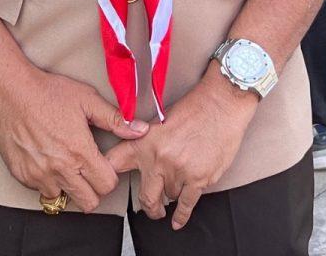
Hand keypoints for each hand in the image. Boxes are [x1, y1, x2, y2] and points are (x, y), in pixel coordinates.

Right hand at [0, 68, 145, 211]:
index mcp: (80, 151)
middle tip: (88, 171)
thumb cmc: (47, 92)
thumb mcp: (86, 99)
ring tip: (65, 164)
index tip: (103, 165)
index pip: (107, 185)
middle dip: (93, 189)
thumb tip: (141, 130)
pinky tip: (47, 160)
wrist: (9, 91)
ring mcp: (39, 175)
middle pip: (89, 202)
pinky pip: (41, 191)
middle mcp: (60, 169)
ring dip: (68, 186)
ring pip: (63, 198)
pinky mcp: (22, 176)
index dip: (109, 176)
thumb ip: (115, 119)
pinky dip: (47, 181)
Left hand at [105, 68, 257, 229]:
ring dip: (172, 195)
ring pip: (169, 197)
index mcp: (144, 142)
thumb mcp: (159, 121)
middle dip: (149, 206)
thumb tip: (138, 160)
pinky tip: (177, 221)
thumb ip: (146, 141)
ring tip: (176, 189)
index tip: (104, 185)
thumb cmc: (193, 108)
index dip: (106, 176)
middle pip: (145, 196)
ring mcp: (178, 171)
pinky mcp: (199, 179)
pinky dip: (181, 216)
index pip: (115, 163)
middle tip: (152, 208)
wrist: (221, 104)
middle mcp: (158, 159)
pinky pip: (186, 205)